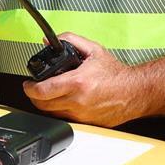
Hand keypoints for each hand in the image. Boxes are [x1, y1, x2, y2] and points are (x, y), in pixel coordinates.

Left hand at [22, 33, 142, 127]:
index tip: (28, 83)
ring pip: (52, 113)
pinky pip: (65, 118)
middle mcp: (78, 101)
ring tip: (48, 93)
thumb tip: (49, 41)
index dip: (30, 88)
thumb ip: (70, 40)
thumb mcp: (93, 50)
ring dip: (46, 104)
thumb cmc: (116, 73)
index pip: (43, 90)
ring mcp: (82, 115)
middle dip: (34, 96)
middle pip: (42, 105)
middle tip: (35, 88)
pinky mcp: (86, 123)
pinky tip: (63, 101)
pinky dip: (59, 110)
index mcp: (78, 83)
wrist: (135, 92)